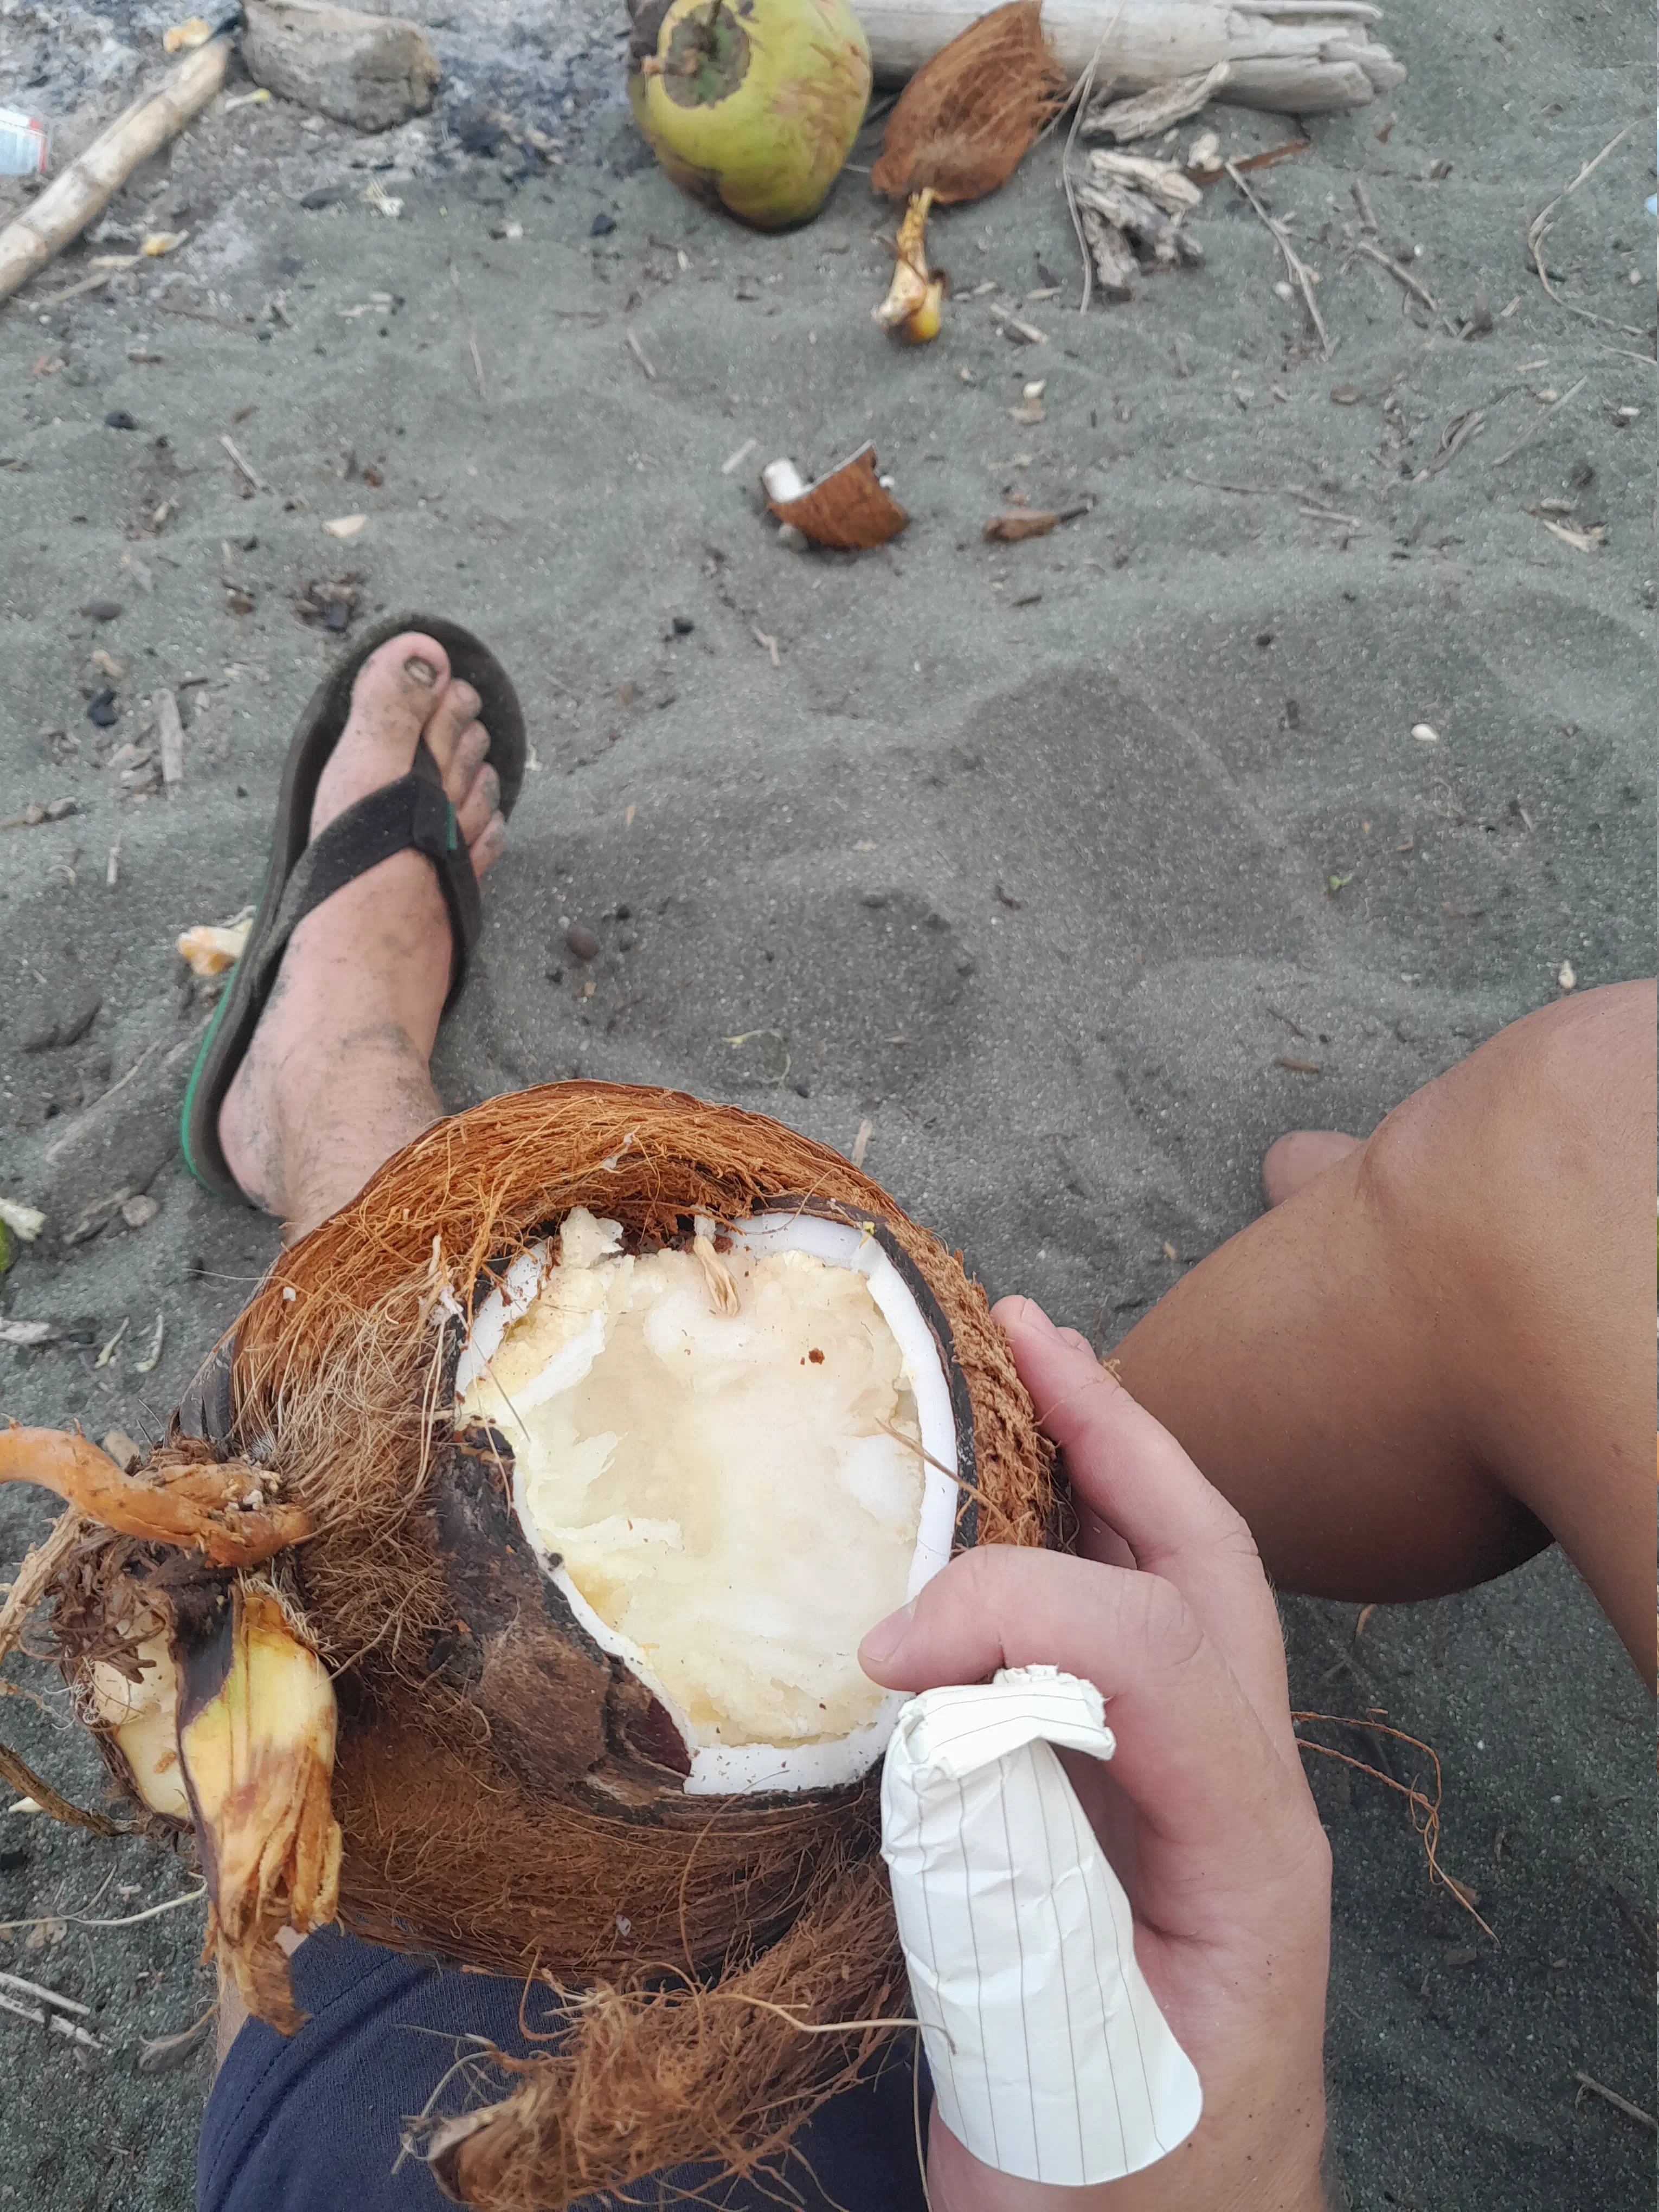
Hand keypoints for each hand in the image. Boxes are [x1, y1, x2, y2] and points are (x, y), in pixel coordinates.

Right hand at [860, 1297, 1331, 2211]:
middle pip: (1205, 1564)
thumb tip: (924, 1713)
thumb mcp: (1060, 2072)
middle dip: (1116, 1431)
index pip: (1159, 1657)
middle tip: (1019, 1333)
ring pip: (1174, 1583)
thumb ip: (1001, 1892)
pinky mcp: (1137, 1815)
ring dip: (1097, 1462)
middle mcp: (1241, 1797)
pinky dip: (1057, 1557)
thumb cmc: (1118, 2199)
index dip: (1022, 1610)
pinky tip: (985, 1524)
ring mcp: (1197, 1798)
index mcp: (1249, 1854)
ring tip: (1012, 1369)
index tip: (886, 1650)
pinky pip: (1113, 1646)